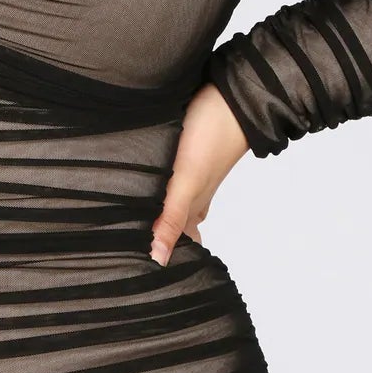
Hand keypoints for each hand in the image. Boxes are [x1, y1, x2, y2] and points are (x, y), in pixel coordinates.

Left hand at [150, 82, 249, 264]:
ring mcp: (191, 173)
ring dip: (163, 218)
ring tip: (140, 232)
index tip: (150, 278)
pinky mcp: (186, 152)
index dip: (172, 260)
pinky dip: (163, 192)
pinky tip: (151, 186)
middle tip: (137, 259)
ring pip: (177, 204)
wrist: (234, 94)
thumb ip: (171, 218)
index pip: (183, 244)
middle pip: (179, 226)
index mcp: (191, 205)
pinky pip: (174, 181)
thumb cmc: (211, 135)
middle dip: (165, 243)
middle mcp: (192, 193)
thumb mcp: (186, 181)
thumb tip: (158, 259)